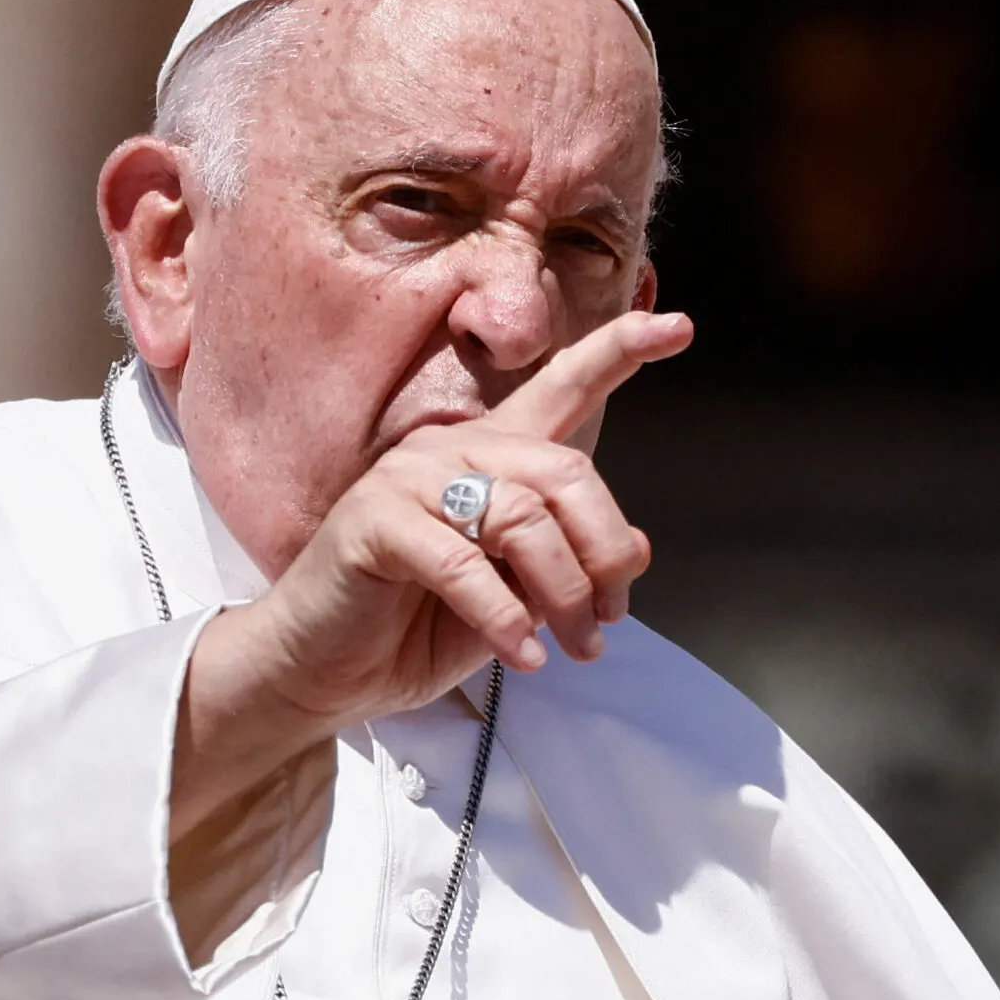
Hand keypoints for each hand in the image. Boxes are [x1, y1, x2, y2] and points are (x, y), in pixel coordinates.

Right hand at [174, 311, 693, 839]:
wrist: (322, 673)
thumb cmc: (415, 628)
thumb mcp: (518, 598)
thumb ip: (569, 562)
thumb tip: (636, 548)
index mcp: (491, 454)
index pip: (562, 386)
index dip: (620, 351)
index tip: (678, 326)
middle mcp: (452, 449)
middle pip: (564, 472)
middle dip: (602, 550)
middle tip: (609, 619)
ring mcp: (408, 479)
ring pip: (522, 517)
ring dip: (563, 594)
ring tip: (574, 648)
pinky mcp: (374, 523)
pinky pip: (462, 562)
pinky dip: (504, 616)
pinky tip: (523, 656)